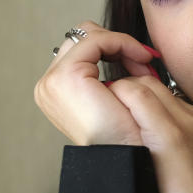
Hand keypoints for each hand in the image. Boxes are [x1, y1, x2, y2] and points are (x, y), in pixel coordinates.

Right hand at [34, 21, 159, 145]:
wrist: (127, 158)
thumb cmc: (125, 137)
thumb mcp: (111, 101)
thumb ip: (106, 79)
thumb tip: (125, 54)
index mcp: (54, 91)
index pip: (81, 49)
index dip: (113, 47)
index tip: (142, 59)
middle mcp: (48, 85)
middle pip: (81, 38)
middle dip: (116, 43)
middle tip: (144, 59)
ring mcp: (53, 80)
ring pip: (89, 35)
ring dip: (122, 44)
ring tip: (144, 61)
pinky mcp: (68, 76)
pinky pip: (97, 40)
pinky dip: (122, 43)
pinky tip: (141, 58)